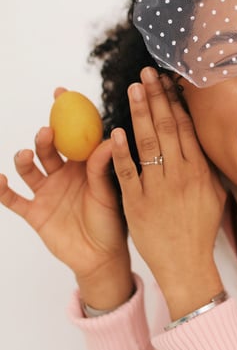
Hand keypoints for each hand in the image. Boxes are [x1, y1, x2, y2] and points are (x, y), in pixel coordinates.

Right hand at [0, 89, 132, 308]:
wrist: (101, 258)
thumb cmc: (112, 223)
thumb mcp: (109, 191)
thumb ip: (103, 165)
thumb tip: (112, 135)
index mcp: (84, 165)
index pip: (75, 133)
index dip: (67, 113)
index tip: (61, 92)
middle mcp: (63, 174)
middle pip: (49, 147)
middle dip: (45, 136)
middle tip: (48, 131)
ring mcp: (47, 192)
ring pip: (29, 168)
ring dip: (25, 158)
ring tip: (28, 156)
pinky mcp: (34, 212)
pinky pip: (13, 198)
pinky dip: (2, 189)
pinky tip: (0, 180)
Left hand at [111, 68, 225, 318]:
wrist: (186, 265)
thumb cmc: (200, 230)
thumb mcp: (216, 195)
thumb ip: (209, 167)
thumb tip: (204, 140)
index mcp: (200, 171)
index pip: (186, 126)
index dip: (175, 100)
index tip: (167, 80)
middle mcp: (181, 175)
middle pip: (167, 127)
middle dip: (155, 97)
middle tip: (145, 73)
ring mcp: (158, 189)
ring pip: (148, 143)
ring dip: (139, 113)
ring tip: (132, 89)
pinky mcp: (137, 203)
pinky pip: (128, 172)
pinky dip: (121, 151)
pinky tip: (116, 131)